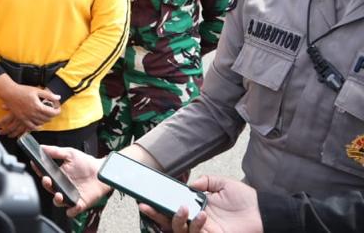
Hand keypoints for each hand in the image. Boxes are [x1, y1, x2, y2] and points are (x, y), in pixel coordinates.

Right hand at [0, 77, 59, 134]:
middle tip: (52, 110)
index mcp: (38, 106)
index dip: (58, 111)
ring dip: (45, 120)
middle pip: (48, 119)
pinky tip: (38, 123)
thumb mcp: (37, 90)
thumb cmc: (22, 90)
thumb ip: (49, 95)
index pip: (53, 113)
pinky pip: (31, 126)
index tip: (58, 108)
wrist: (9, 93)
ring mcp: (27, 117)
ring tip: (45, 115)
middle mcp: (33, 114)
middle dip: (52, 115)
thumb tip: (58, 98)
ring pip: (41, 123)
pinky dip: (36, 126)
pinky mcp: (22, 119)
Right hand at [38, 145, 110, 218]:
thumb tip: (42, 147)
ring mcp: (70, 195)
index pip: (44, 174)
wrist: (101, 171)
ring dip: (57, 200)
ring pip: (58, 202)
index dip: (38, 170)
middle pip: (49, 188)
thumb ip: (55, 151)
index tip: (35, 165)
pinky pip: (73, 210)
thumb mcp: (70, 153)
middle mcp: (62, 186)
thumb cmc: (86, 163)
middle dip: (46, 185)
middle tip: (47, 179)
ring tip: (59, 195)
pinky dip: (72, 210)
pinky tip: (74, 204)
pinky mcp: (80, 203)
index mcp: (58, 174)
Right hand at [137, 175, 262, 232]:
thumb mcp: (222, 183)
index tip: (146, 198)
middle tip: (145, 206)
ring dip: (177, 220)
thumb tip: (190, 185)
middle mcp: (198, 221)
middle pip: (171, 222)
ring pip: (181, 230)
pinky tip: (201, 215)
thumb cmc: (245, 198)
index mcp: (197, 208)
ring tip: (183, 208)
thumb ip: (206, 181)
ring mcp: (205, 230)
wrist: (264, 212)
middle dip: (156, 215)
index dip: (159, 205)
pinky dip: (196, 226)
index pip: (173, 208)